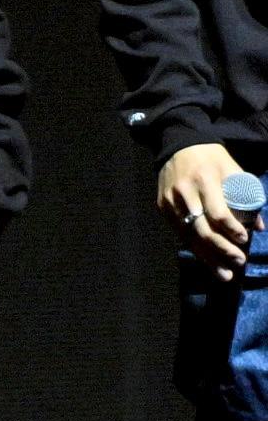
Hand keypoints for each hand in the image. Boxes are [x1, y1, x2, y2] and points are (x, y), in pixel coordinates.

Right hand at [162, 142, 251, 277]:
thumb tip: (258, 227)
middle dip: (222, 249)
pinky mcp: (162, 207)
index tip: (244, 240)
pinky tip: (208, 261)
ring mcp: (170, 201)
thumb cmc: (211, 159)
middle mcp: (184, 192)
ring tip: (225, 274)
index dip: (231, 229)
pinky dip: (195, 248)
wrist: (178, 146)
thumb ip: (246, 196)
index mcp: (205, 180)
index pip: (217, 211)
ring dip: (208, 257)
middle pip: (202, 228)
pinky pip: (179, 232)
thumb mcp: (233, 170)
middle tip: (239, 262)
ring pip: (189, 235)